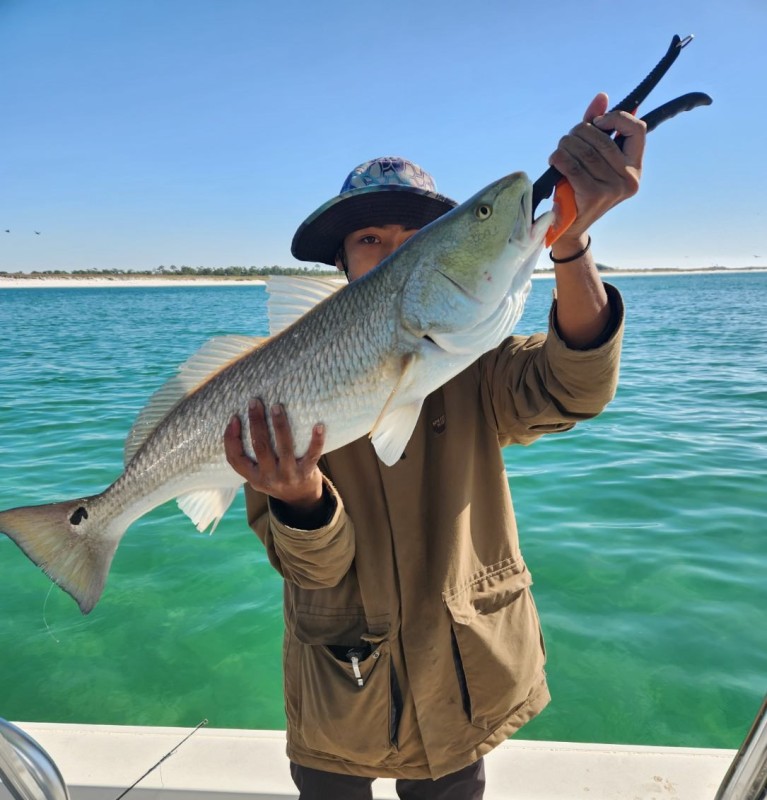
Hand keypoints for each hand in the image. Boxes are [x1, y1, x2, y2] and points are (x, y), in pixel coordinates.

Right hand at [224, 400, 325, 510]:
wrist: (301, 498)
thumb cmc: (276, 477)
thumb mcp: (257, 473)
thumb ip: (250, 456)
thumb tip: (237, 422)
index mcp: (254, 477)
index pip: (236, 459)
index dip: (231, 439)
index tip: (234, 418)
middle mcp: (270, 477)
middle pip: (260, 447)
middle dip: (256, 423)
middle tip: (255, 402)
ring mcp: (289, 475)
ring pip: (284, 448)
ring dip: (280, 426)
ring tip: (276, 407)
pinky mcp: (307, 472)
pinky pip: (313, 455)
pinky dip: (317, 440)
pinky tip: (318, 425)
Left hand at [547, 92, 645, 251]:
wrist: (569, 226)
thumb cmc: (581, 186)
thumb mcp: (593, 157)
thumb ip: (598, 127)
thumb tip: (602, 97)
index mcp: (635, 166)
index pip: (637, 129)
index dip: (615, 118)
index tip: (597, 123)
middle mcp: (629, 178)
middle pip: (603, 139)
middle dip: (579, 132)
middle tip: (567, 139)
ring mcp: (613, 188)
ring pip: (586, 151)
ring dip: (566, 145)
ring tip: (560, 149)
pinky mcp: (593, 196)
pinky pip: (573, 166)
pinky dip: (560, 159)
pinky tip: (555, 160)